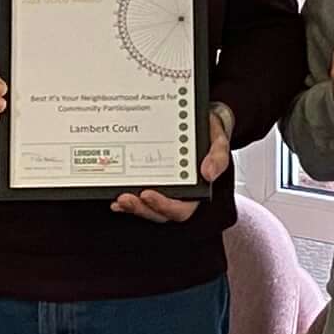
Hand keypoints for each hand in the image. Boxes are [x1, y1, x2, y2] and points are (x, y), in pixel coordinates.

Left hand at [111, 104, 234, 225]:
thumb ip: (217, 157)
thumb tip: (208, 173)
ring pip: (146, 207)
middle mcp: (177, 193)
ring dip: (131, 206)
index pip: (181, 209)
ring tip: (119, 198)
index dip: (164, 206)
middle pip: (158, 213)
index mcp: (195, 190)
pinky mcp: (149, 180)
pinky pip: (136, 195)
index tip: (148, 194)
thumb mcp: (219, 141)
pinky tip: (114, 195)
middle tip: (126, 198)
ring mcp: (162, 188)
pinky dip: (125, 198)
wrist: (202, 120)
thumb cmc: (209, 133)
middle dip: (141, 209)